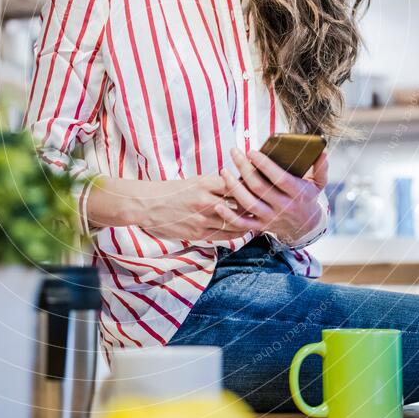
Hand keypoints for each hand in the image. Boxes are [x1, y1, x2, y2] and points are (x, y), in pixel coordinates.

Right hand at [127, 172, 259, 242]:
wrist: (149, 206)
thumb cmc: (172, 191)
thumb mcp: (194, 181)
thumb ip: (215, 184)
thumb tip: (238, 184)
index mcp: (204, 183)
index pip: (235, 184)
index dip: (251, 186)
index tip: (264, 186)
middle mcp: (205, 201)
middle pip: (238, 204)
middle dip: (255, 206)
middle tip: (269, 206)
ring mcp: (201, 219)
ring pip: (234, 222)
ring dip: (248, 222)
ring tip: (260, 220)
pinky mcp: (198, 233)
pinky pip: (223, 236)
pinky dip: (236, 233)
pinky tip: (244, 230)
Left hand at [217, 148, 327, 246]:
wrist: (305, 226)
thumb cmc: (307, 197)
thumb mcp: (319, 183)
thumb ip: (321, 167)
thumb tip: (322, 151)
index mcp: (297, 193)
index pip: (280, 178)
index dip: (265, 165)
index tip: (251, 151)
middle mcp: (283, 206)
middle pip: (260, 188)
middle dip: (244, 168)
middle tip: (234, 152)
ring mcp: (270, 218)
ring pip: (248, 204)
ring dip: (233, 187)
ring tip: (224, 171)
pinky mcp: (261, 226)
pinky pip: (242, 224)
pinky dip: (229, 216)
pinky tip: (219, 204)